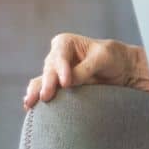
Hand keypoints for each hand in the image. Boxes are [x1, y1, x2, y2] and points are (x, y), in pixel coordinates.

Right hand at [23, 34, 148, 108]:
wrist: (119, 68)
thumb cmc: (111, 58)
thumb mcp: (102, 59)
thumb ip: (85, 69)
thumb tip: (68, 83)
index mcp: (65, 43)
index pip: (60, 57)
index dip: (62, 70)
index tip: (66, 84)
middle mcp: (56, 56)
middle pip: (49, 70)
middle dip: (47, 84)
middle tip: (45, 97)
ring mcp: (55, 72)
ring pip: (42, 81)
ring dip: (36, 92)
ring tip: (29, 103)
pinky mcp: (57, 85)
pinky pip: (44, 90)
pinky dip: (37, 97)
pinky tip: (30, 106)